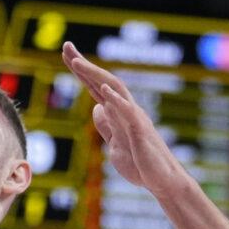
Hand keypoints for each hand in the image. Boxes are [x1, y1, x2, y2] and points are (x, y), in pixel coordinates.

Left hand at [62, 43, 195, 196]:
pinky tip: (103, 90)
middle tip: (66, 46)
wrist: (162, 181)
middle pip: (102, 81)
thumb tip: (97, 108)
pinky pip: (128, 112)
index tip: (67, 55)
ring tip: (76, 63)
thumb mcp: (115, 144)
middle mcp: (126, 110)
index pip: (96, 87)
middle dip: (83, 64)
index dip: (82, 71)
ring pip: (114, 90)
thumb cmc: (141, 164)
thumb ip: (106, 126)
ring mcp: (134, 118)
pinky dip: (116, 100)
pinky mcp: (141, 131)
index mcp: (118, 113)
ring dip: (94, 75)